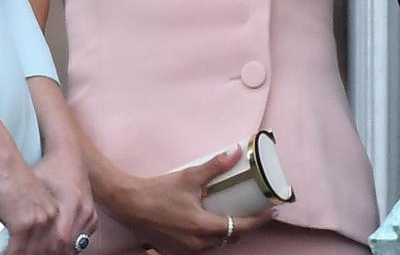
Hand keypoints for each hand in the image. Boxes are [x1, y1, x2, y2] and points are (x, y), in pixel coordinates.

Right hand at [0, 137, 62, 254]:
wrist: (1, 159)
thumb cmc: (10, 173)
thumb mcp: (30, 195)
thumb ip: (33, 213)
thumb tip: (25, 233)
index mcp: (55, 208)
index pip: (56, 242)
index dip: (46, 251)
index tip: (35, 253)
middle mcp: (51, 215)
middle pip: (46, 249)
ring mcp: (39, 220)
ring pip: (33, 252)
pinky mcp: (23, 222)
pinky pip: (17, 250)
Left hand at [32, 144, 97, 250]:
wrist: (69, 154)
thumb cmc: (49, 167)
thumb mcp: (35, 183)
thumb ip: (27, 206)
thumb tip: (5, 226)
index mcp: (71, 201)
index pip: (60, 238)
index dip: (43, 249)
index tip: (26, 252)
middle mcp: (84, 208)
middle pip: (66, 244)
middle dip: (47, 252)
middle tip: (29, 254)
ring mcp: (90, 213)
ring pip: (74, 245)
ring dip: (57, 251)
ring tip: (39, 252)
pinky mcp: (92, 216)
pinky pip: (82, 240)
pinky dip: (69, 245)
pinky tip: (53, 246)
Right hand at [113, 146, 273, 253]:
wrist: (128, 204)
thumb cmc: (158, 191)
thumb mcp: (188, 176)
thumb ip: (214, 166)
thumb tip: (234, 153)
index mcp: (203, 227)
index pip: (240, 228)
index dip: (259, 221)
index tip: (271, 211)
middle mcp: (197, 245)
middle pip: (229, 238)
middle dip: (242, 226)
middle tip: (251, 210)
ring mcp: (186, 251)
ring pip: (214, 244)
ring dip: (224, 231)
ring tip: (228, 214)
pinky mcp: (175, 252)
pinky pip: (199, 247)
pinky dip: (207, 236)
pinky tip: (204, 222)